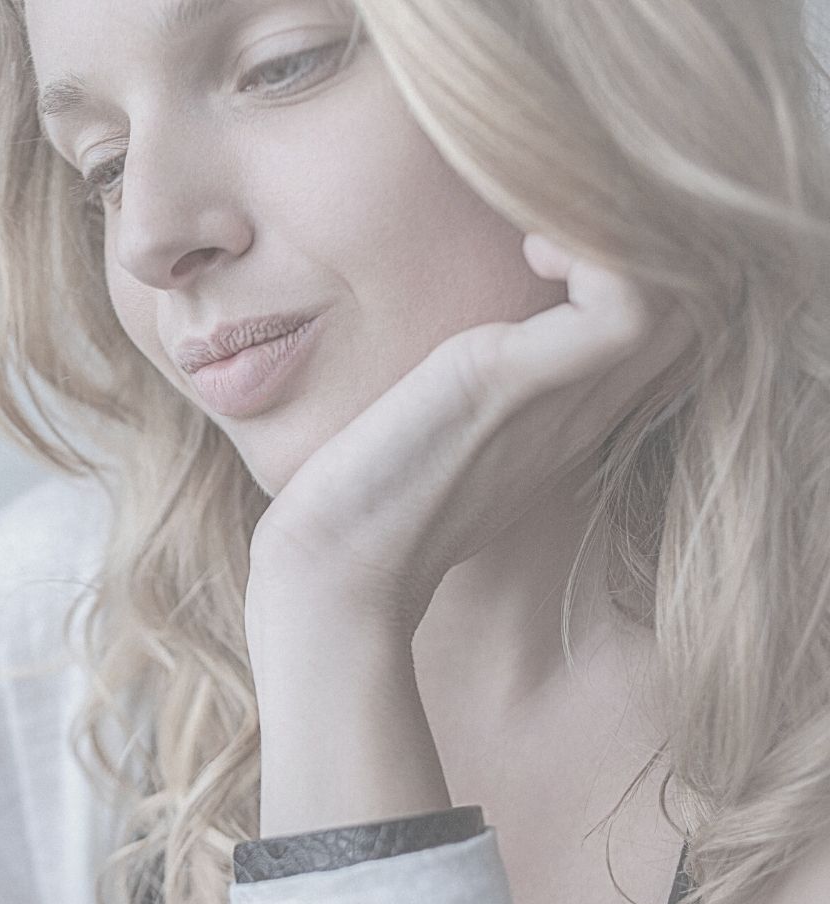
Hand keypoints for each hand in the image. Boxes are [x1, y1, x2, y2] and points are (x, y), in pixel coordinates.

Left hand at [247, 232, 695, 632]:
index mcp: (570, 407)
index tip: (555, 228)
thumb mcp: (431, 424)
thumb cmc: (360, 497)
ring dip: (626, 229)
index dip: (640, 250)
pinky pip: (626, 301)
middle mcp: (586, 400)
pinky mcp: (516, 383)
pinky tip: (532, 249)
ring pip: (686, 289)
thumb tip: (439, 333)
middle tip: (556, 216)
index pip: (667, 314)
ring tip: (545, 230)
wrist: (329, 567)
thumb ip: (467, 379)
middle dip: (646, 228)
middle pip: (694, 295)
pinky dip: (595, 248)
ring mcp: (562, 394)